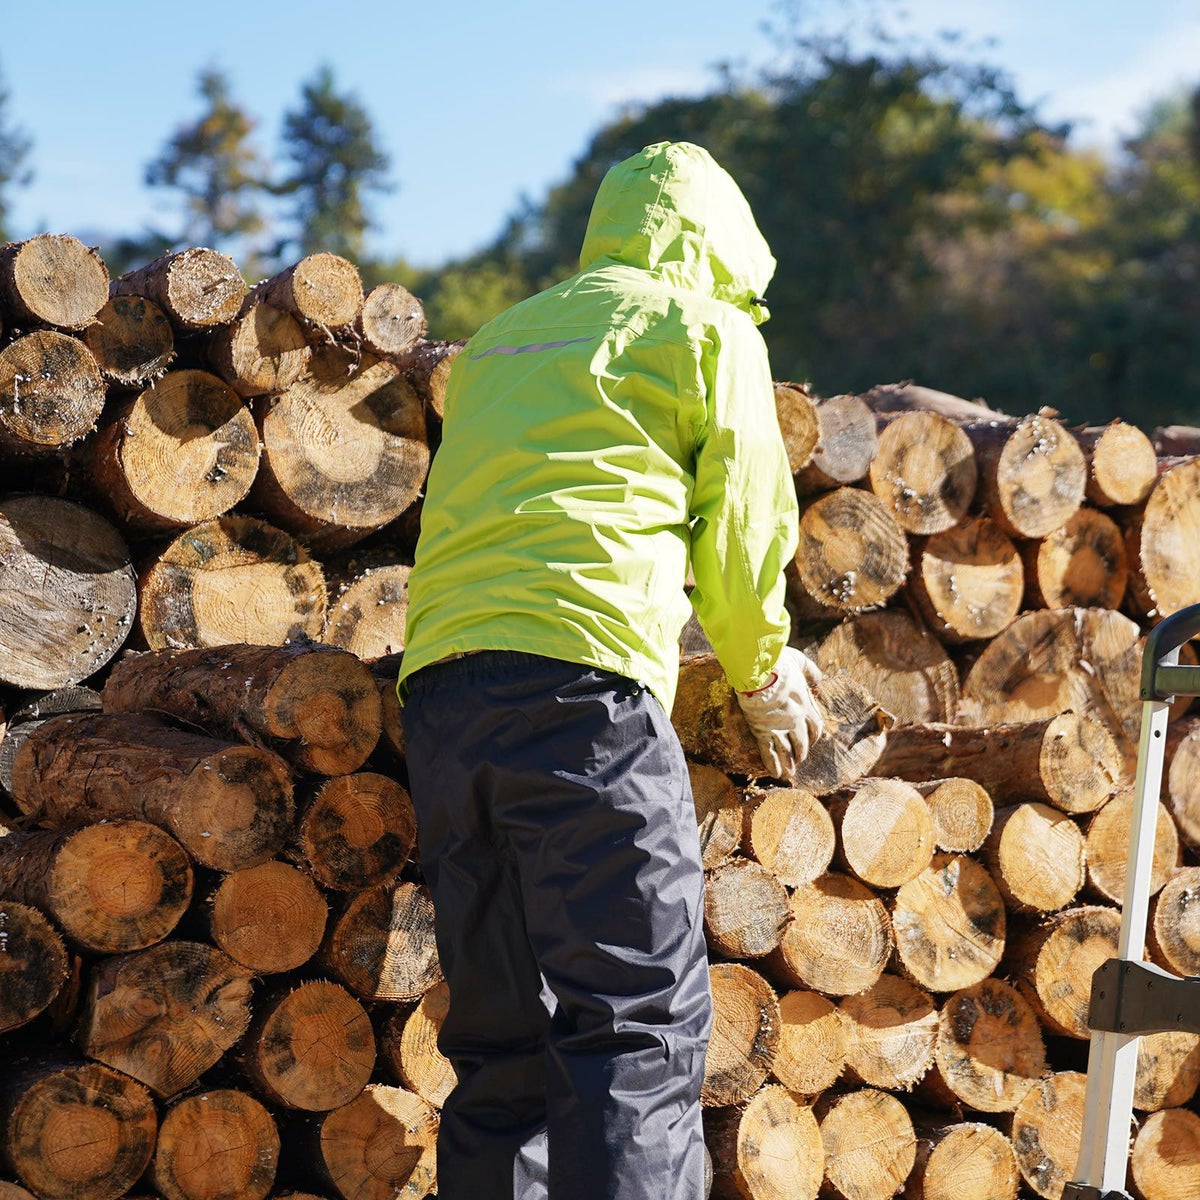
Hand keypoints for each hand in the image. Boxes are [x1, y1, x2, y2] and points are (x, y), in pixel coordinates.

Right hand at [735, 647, 824, 780]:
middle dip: (802, 752)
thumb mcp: (800, 662)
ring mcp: (779, 727)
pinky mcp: (763, 731)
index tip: (813, 740)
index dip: (814, 735)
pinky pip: (769, 752)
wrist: (760, 671)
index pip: (815, 725)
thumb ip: (811, 670)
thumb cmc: (779, 663)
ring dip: (789, 763)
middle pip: (803, 741)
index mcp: (805, 704)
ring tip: (789, 774)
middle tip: (800, 759)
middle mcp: (796, 719)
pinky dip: (773, 764)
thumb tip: (820, 678)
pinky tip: (775, 774)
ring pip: (787, 750)